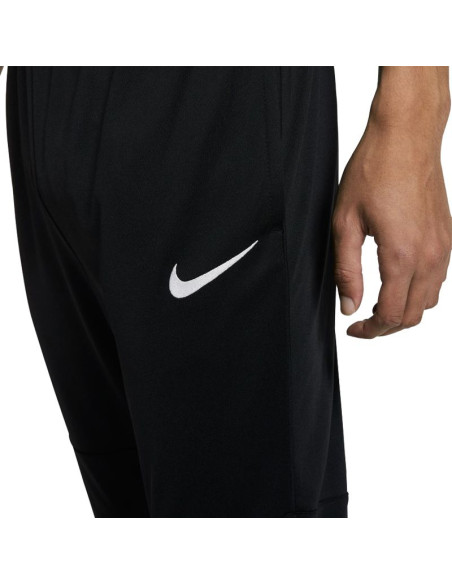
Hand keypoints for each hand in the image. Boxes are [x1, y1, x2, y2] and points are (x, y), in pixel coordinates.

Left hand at [333, 74, 451, 338]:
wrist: (406, 137)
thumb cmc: (374, 171)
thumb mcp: (345, 223)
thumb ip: (347, 270)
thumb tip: (349, 305)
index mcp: (401, 255)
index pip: (391, 315)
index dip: (370, 331)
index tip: (354, 329)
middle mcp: (429, 256)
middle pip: (412, 316)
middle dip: (386, 327)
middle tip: (363, 323)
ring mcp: (443, 247)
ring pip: (429, 301)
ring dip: (404, 311)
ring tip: (378, 305)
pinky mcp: (447, 237)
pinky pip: (438, 280)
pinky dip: (418, 292)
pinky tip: (397, 282)